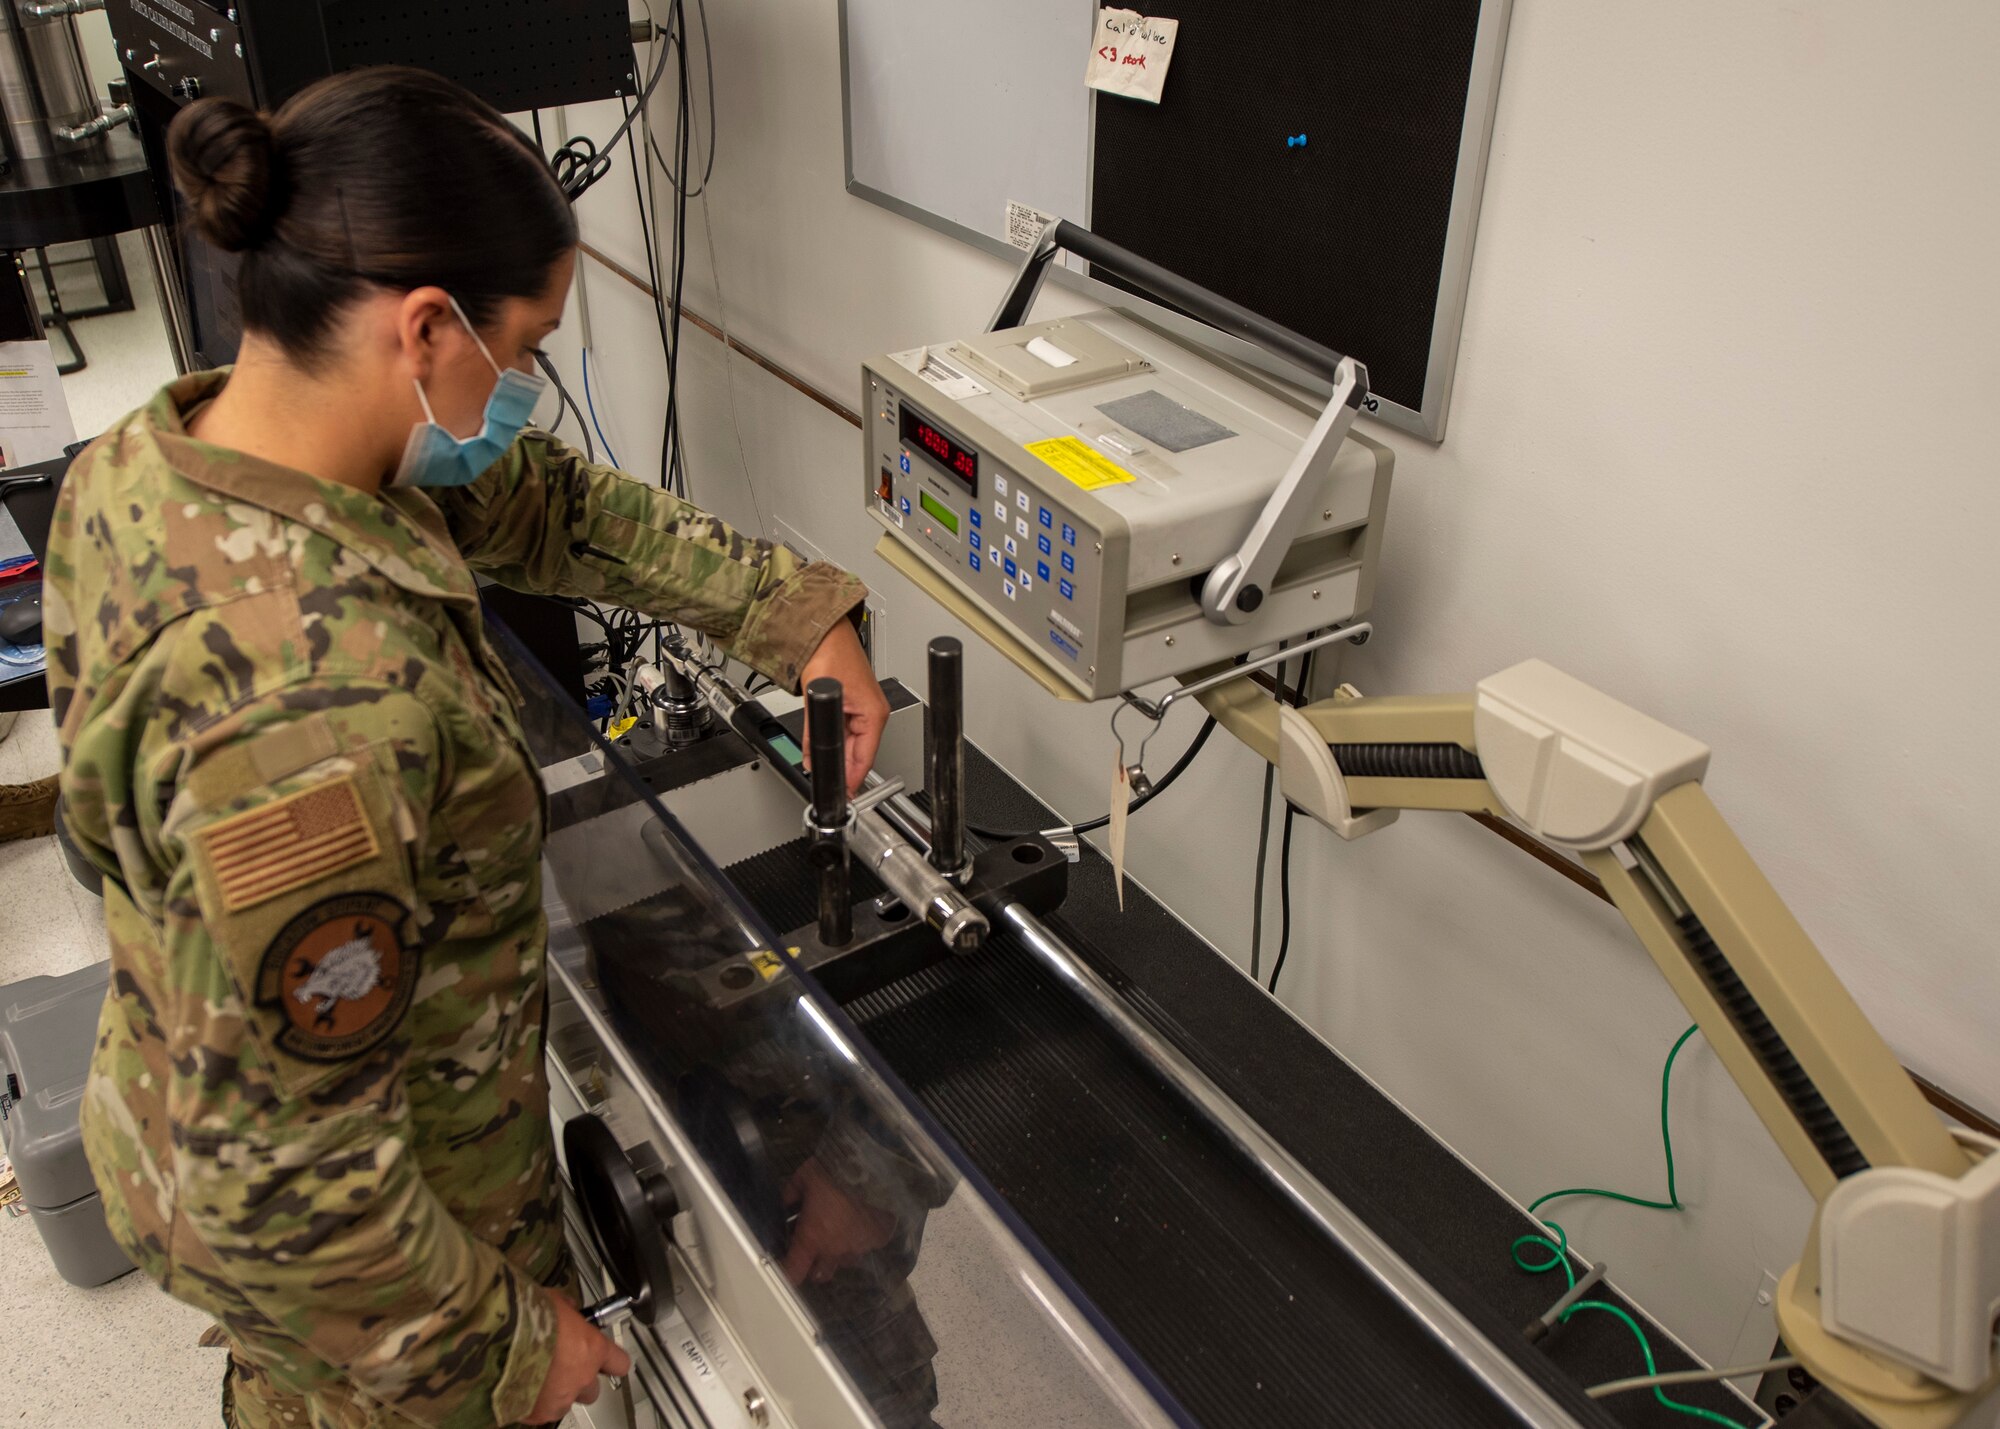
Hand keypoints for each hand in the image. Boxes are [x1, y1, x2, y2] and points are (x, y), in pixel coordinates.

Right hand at [523, 1291, 633, 1423]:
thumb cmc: (525, 1318)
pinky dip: (533, 1403)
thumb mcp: (553, 1301)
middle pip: (593, 1390)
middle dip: (580, 1380)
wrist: (497, 1342)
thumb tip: (567, 1308)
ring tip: (536, 1376)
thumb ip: (567, 1309)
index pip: (619, 1362)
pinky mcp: (535, 1415)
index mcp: (592, 1349)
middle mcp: (581, 1378)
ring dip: (557, 1392)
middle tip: (562, 1366)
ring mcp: (559, 1400)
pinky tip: (519, 1386)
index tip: (606, 1358)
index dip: (612, 1361)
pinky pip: (540, 1412)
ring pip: (566, 1403)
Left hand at [780, 1158, 896, 1286]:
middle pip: (820, 1275)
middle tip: (812, 1247)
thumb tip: (786, 1203)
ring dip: (839, 1251)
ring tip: (840, 1232)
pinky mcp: (879, 1238)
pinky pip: (868, 1246)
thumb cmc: (832, 1172)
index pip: (793, 1273)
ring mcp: (858, 1246)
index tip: (785, 1267)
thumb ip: (791, 1195)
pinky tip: (860, 1223)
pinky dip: (862, 1239)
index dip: (787, 1273)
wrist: (870, 1166)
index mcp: (811, 1238)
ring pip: (845, 1261)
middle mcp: (834, 1250)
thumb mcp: (803, 1177)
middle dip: (814, 1266)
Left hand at [799, 620, 888, 795]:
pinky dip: (835, 739)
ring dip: (836, 753)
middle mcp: (874, 712)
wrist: (825, 630)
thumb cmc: (829, 652)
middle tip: (826, 784)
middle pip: (859, 753)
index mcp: (873, 713)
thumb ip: (813, 734)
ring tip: (821, 763)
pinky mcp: (855, 703)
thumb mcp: (815, 700)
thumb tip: (810, 759)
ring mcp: (865, 708)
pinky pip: (847, 730)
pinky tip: (822, 745)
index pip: (865, 759)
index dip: (851, 780)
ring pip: (852, 743)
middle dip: (841, 768)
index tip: (841, 794)